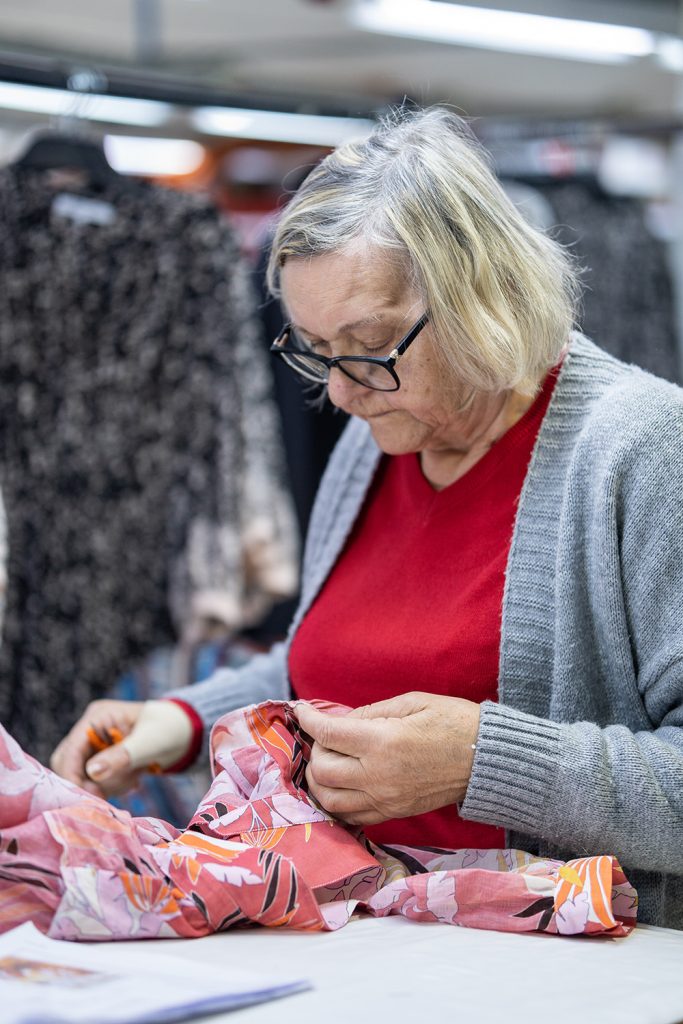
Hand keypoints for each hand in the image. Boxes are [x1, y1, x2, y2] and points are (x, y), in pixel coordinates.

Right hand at [50, 699, 192, 796]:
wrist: (185, 734)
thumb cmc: (169, 729)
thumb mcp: (147, 743)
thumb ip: (120, 756)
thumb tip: (91, 772)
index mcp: (97, 717)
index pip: (70, 749)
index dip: (72, 775)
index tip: (86, 796)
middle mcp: (90, 730)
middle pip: (69, 764)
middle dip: (88, 782)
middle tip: (107, 795)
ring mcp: (95, 746)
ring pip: (83, 776)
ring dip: (105, 784)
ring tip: (133, 777)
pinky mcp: (103, 760)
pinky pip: (96, 781)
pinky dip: (112, 786)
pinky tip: (134, 778)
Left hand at [295, 692, 479, 825]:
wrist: (487, 760)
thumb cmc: (453, 722)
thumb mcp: (411, 702)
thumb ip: (370, 712)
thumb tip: (337, 720)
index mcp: (383, 742)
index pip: (328, 733)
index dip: (308, 719)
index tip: (301, 709)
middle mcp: (378, 776)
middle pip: (321, 769)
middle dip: (315, 748)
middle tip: (326, 735)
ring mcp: (384, 800)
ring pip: (328, 798)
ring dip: (319, 777)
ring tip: (330, 758)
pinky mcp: (392, 814)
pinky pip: (349, 816)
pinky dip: (335, 800)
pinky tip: (340, 782)